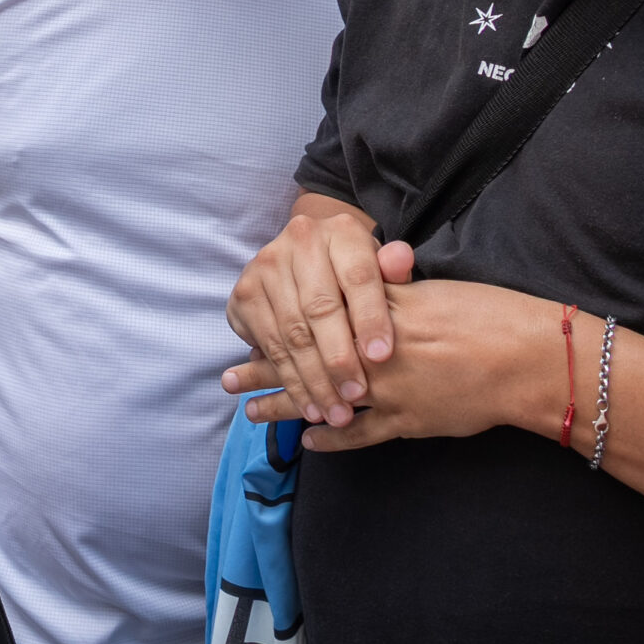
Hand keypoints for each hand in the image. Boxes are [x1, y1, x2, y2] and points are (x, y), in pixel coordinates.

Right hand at [222, 202, 408, 427]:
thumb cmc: (356, 274)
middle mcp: (298, 241)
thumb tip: (400, 261)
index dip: (369, 317)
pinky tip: (309, 404)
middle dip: (339, 359)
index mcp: (340, 231)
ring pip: (292, 333)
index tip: (382, 357)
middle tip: (357, 396)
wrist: (308, 258)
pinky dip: (290, 381)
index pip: (357, 276)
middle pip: (320, 308)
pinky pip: (268, 346)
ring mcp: (265, 267)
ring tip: (336, 412)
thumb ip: (394, 270)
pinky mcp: (243, 294)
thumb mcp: (381, 269)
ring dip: (314, 380)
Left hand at [236, 277, 577, 452]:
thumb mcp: (435, 290)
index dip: (280, 324)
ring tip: (248, 410)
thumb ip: (396, 290)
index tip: (251, 327)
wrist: (528, 357)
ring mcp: (389, 390)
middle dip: (265, 367)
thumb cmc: (490, 313)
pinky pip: (360, 434)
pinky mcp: (409, 420)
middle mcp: (375, 352)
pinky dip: (332, 438)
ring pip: (322, 398)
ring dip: (283, 405)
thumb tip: (369, 279)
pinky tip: (306, 440)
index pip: (316, 317)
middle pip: (307, 359)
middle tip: (227, 376)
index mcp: (380, 313)